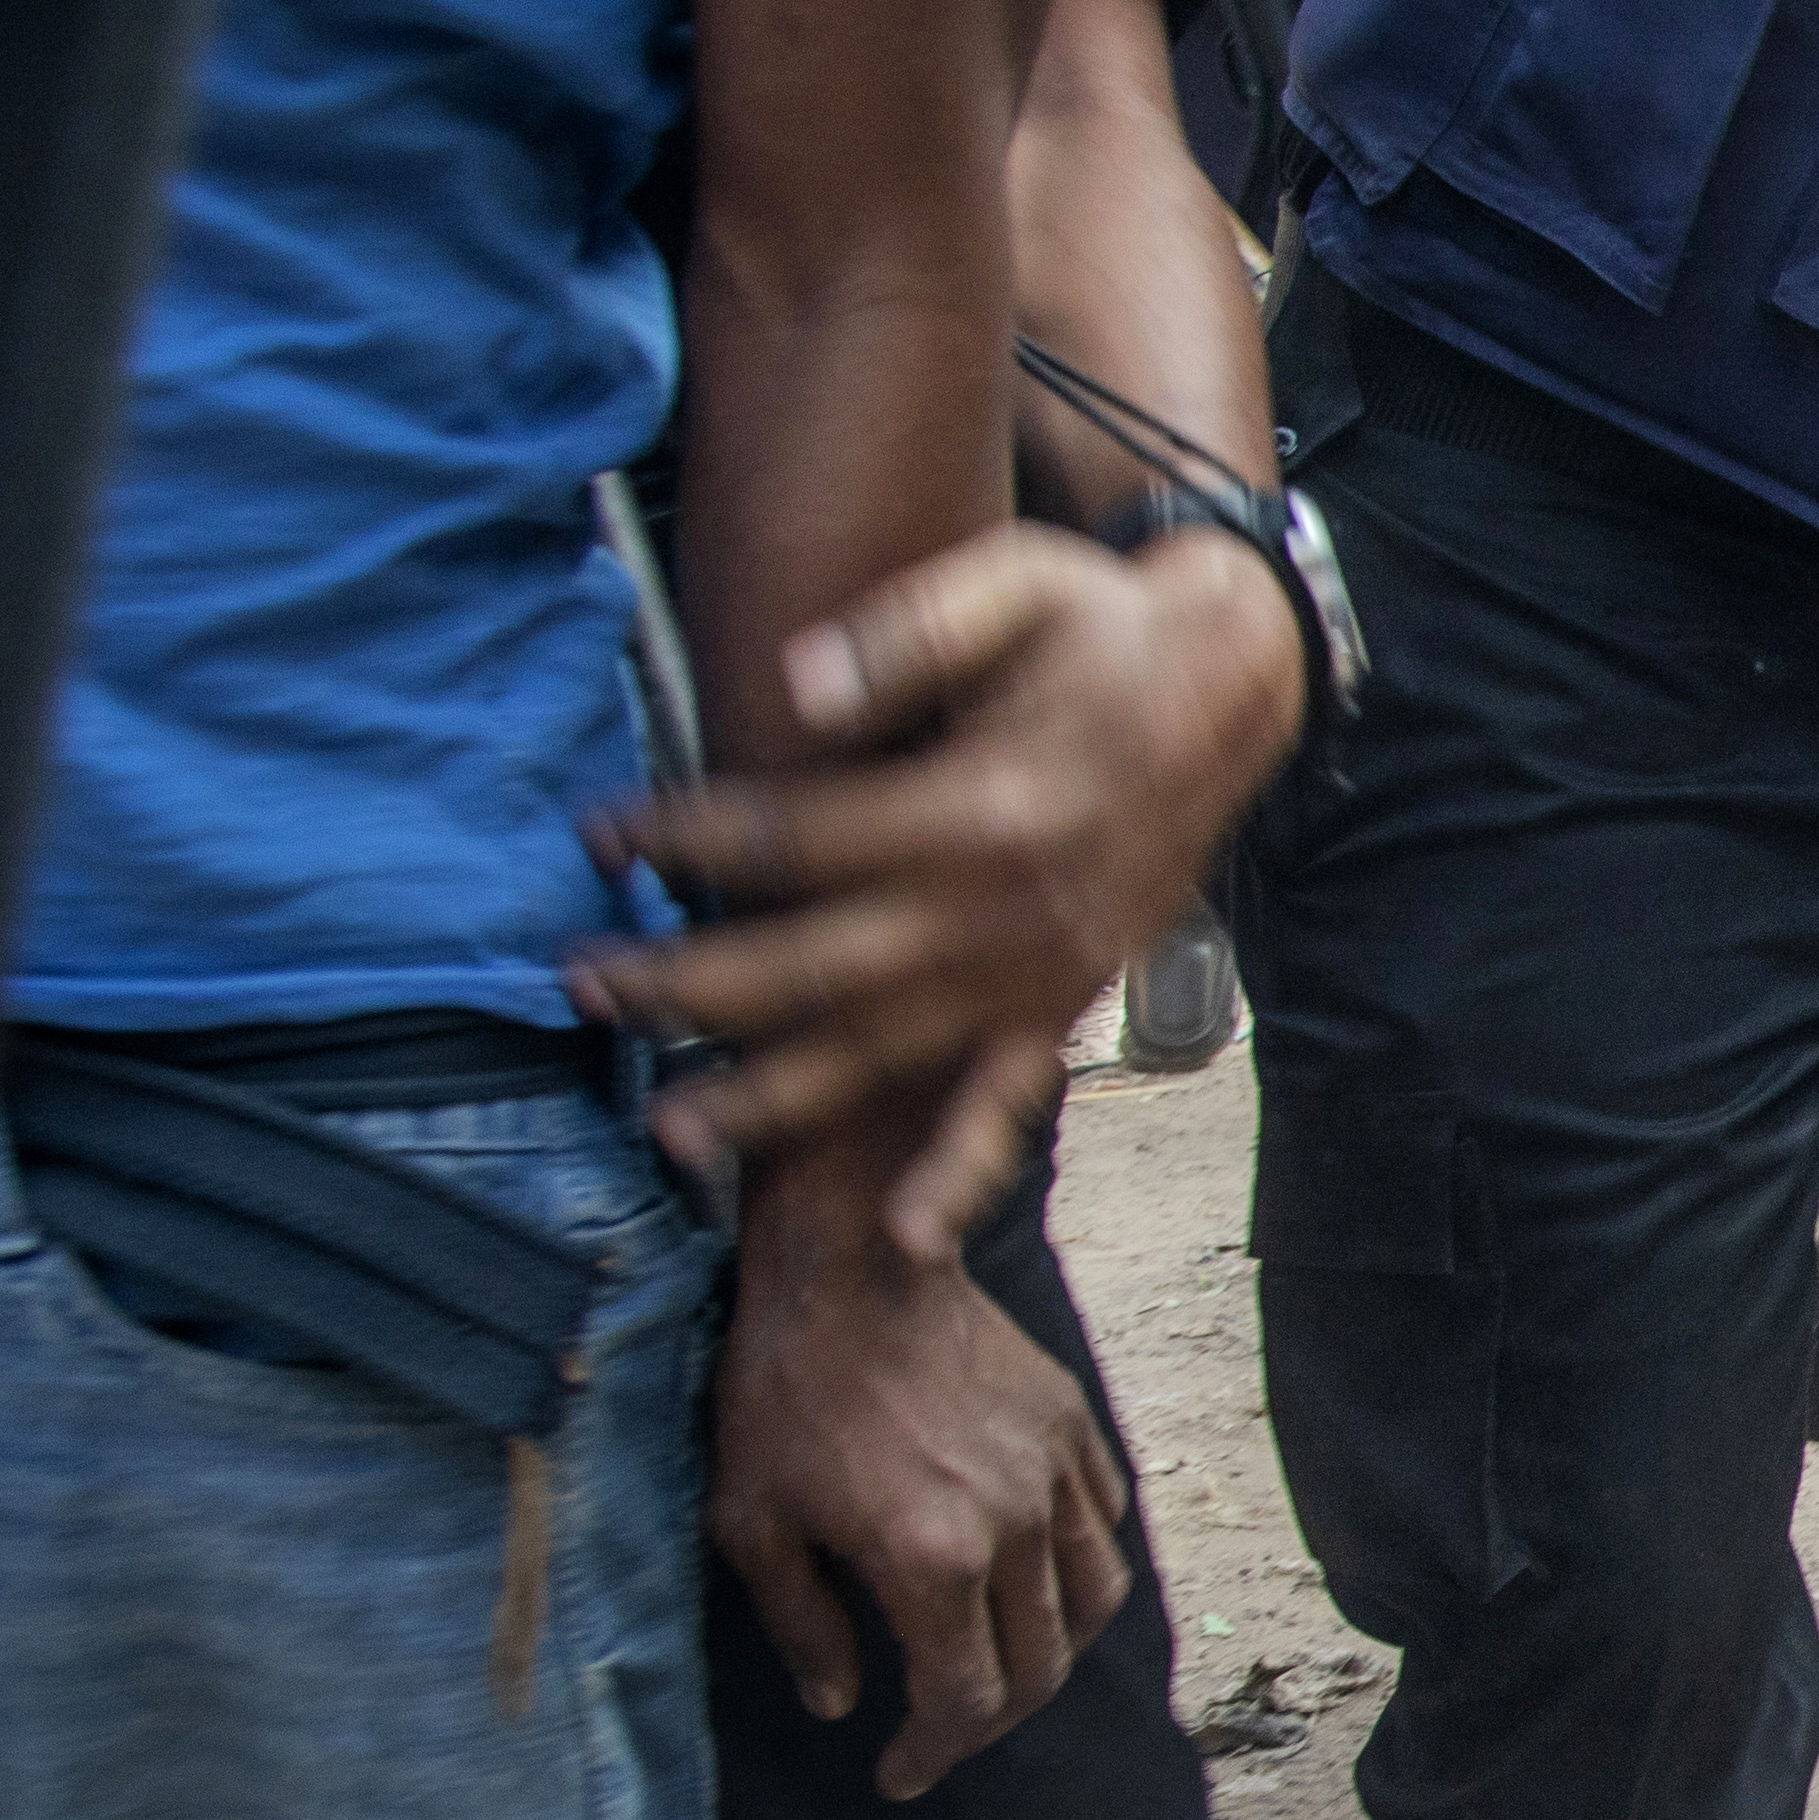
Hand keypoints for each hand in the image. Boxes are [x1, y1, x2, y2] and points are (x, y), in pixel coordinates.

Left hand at [573, 521, 1305, 1250]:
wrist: (1237, 685)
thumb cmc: (1105, 625)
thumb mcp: (1016, 583)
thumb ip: (909, 633)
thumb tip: (795, 687)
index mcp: (984, 805)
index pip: (794, 836)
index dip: (683, 834)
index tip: (598, 829)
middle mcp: (1006, 910)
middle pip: (811, 967)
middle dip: (684, 983)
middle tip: (580, 983)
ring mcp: (1039, 972)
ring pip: (881, 1053)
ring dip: (771, 1099)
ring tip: (669, 1129)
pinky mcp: (1068, 1000)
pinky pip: (1013, 1103)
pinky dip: (964, 1171)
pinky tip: (910, 1236)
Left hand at [712, 1172, 1129, 1799]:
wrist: (848, 1262)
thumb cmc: (781, 1389)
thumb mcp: (751, 1521)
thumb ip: (803, 1624)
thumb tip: (841, 1702)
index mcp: (930, 1560)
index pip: (963, 1699)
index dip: (933, 1752)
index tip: (897, 1773)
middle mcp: (1012, 1527)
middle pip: (1037, 1667)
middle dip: (989, 1723)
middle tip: (942, 1731)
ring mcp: (1053, 1474)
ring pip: (1092, 1603)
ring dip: (1051, 1656)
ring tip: (1004, 1667)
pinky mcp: (1070, 1426)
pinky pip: (1101, 1523)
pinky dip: (1078, 1570)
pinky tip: (1034, 1576)